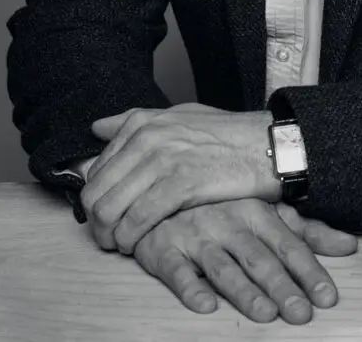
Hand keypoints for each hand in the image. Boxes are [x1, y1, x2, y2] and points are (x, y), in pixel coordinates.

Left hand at [82, 103, 280, 253]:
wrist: (265, 145)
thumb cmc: (225, 135)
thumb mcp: (179, 116)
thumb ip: (137, 120)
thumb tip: (97, 127)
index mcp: (143, 122)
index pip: (96, 169)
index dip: (97, 199)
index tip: (107, 215)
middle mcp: (147, 137)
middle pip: (97, 191)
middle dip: (96, 223)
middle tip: (108, 238)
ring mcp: (163, 159)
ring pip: (110, 208)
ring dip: (109, 235)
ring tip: (120, 244)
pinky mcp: (180, 183)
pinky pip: (138, 219)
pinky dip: (130, 238)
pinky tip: (136, 245)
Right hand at [132, 197, 357, 324]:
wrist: (163, 190)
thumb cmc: (222, 205)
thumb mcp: (267, 212)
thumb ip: (306, 232)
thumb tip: (349, 245)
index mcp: (256, 212)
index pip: (289, 245)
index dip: (309, 271)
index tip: (327, 297)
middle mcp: (229, 222)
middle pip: (258, 259)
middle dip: (281, 286)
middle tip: (301, 313)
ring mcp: (196, 235)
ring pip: (223, 266)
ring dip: (243, 290)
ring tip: (264, 313)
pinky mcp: (164, 250)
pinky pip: (175, 270)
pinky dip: (189, 287)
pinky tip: (204, 304)